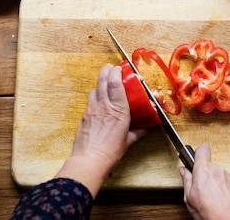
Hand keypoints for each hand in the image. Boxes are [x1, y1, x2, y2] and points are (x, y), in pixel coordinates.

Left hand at [55, 64, 146, 195]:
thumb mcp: (127, 141)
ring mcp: (92, 110)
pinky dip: (94, 97)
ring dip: (99, 83)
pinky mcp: (84, 116)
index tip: (120, 69)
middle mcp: (104, 107)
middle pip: (102, 80)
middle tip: (110, 68)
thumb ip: (137, 132)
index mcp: (118, 111)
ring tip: (104, 83)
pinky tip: (98, 102)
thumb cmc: (109, 153)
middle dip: (106, 70)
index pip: (115, 83)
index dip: (117, 72)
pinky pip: (89, 101)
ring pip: (94, 89)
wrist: (89, 161)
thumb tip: (145, 129)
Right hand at [180, 144, 229, 219]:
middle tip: (200, 187)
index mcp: (203, 170)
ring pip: (218, 173)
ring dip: (215, 181)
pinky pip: (227, 181)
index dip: (198, 153)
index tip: (195, 160)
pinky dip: (223, 188)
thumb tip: (184, 172)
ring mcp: (228, 176)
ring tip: (211, 196)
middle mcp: (217, 169)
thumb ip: (186, 181)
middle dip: (205, 173)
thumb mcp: (190, 198)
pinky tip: (220, 198)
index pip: (202, 149)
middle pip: (209, 164)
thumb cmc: (210, 212)